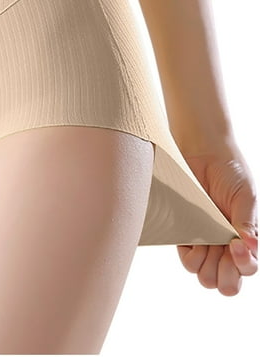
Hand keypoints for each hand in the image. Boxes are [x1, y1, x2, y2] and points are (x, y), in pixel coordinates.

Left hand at [176, 139, 257, 295]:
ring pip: (202, 274)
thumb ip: (247, 223)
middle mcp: (224, 245)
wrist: (203, 153)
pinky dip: (189, 253)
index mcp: (244, 240)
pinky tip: (192, 239)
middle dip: (224, 274)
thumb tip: (250, 247)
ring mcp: (203, 240)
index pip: (247, 269)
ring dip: (204, 265)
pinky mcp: (183, 232)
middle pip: (224, 281)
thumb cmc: (230, 173)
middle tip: (221, 250)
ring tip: (205, 243)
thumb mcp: (246, 198)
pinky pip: (185, 256)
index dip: (242, 266)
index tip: (235, 245)